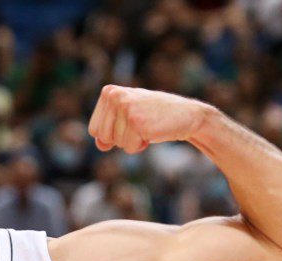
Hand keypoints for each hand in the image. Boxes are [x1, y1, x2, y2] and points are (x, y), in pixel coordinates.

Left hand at [87, 85, 212, 153]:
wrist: (187, 115)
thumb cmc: (155, 117)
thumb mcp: (127, 118)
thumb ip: (109, 129)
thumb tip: (100, 145)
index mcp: (109, 92)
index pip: (94, 130)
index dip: (111, 135)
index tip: (128, 124)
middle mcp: (115, 96)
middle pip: (103, 137)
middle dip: (121, 139)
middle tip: (139, 126)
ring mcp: (126, 108)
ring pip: (117, 143)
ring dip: (133, 141)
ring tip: (148, 126)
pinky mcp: (137, 121)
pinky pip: (129, 147)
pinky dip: (140, 145)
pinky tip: (153, 131)